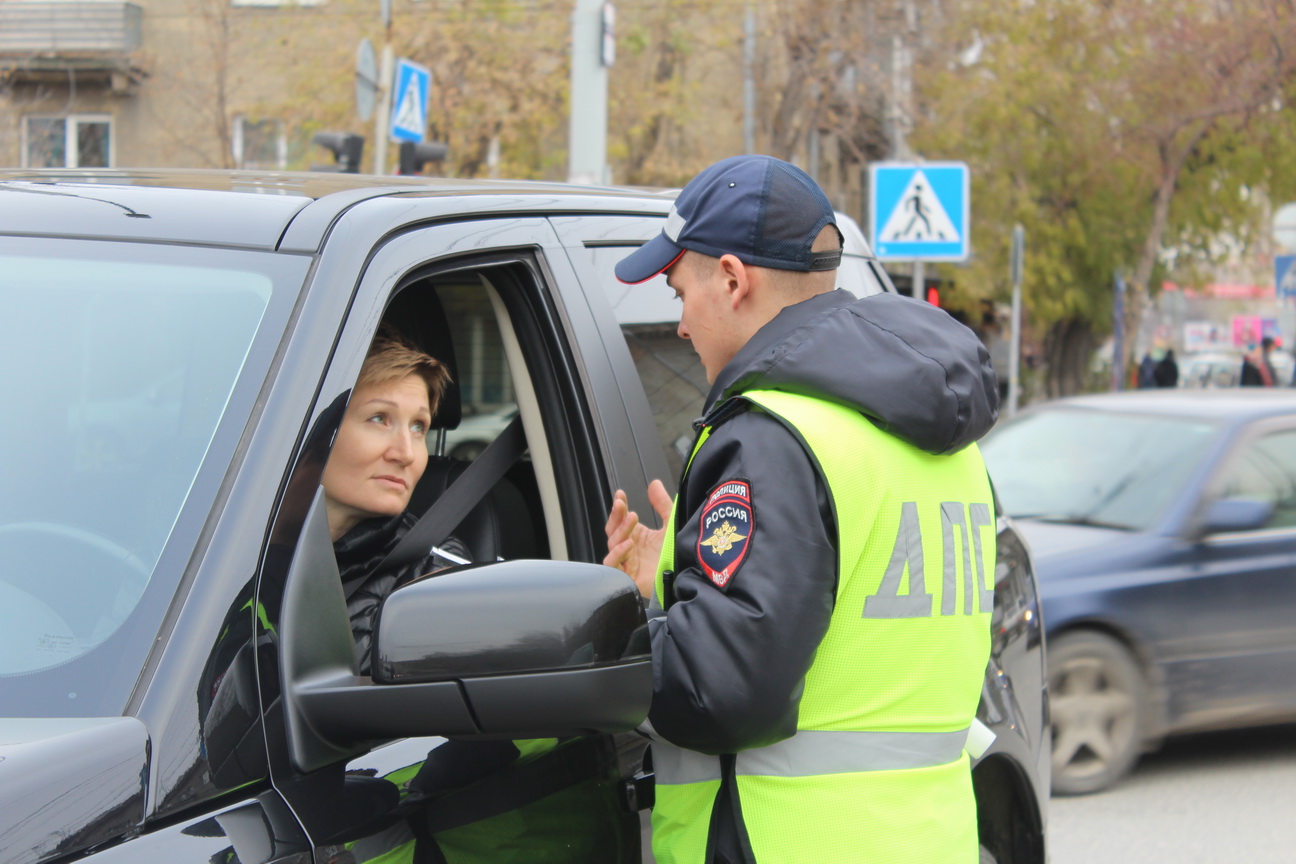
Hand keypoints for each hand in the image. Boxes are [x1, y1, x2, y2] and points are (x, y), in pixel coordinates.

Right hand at [604, 479, 672, 597]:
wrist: (688, 577)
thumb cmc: (678, 556)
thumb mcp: (670, 525)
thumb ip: (662, 505)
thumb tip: (654, 483)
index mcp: (637, 537)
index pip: (620, 520)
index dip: (618, 507)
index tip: (620, 495)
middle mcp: (630, 549)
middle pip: (613, 530)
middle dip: (616, 516)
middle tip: (622, 504)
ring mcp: (627, 563)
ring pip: (613, 544)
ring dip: (621, 530)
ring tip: (633, 517)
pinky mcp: (628, 578)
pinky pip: (612, 565)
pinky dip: (617, 553)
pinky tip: (628, 544)